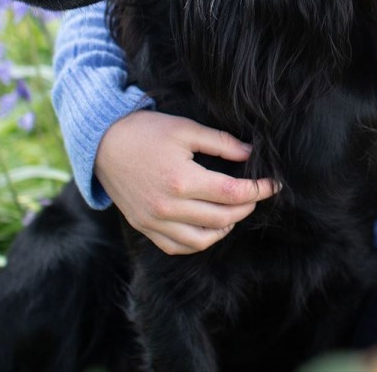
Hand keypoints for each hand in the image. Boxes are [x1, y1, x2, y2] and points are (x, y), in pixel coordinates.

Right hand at [95, 110, 277, 254]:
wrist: (102, 144)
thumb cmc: (146, 132)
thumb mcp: (186, 129)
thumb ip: (222, 143)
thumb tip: (251, 153)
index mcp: (181, 180)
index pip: (232, 193)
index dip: (258, 190)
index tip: (274, 184)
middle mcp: (168, 207)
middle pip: (222, 217)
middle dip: (247, 206)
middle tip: (256, 193)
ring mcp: (154, 221)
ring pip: (202, 239)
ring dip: (226, 227)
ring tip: (235, 210)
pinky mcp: (144, 228)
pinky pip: (177, 247)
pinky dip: (199, 241)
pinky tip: (210, 225)